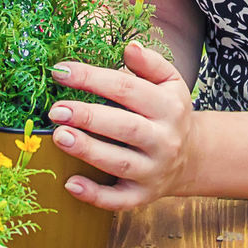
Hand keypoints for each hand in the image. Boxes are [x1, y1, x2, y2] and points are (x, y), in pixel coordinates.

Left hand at [47, 41, 194, 210]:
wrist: (191, 157)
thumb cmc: (168, 112)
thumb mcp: (169, 82)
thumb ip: (150, 63)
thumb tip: (129, 47)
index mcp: (169, 107)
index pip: (127, 89)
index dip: (92, 78)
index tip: (60, 71)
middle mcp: (164, 140)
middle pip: (125, 127)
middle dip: (88, 117)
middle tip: (56, 109)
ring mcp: (154, 171)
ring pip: (120, 163)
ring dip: (88, 150)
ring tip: (59, 136)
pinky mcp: (143, 196)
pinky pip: (119, 200)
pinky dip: (95, 195)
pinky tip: (71, 183)